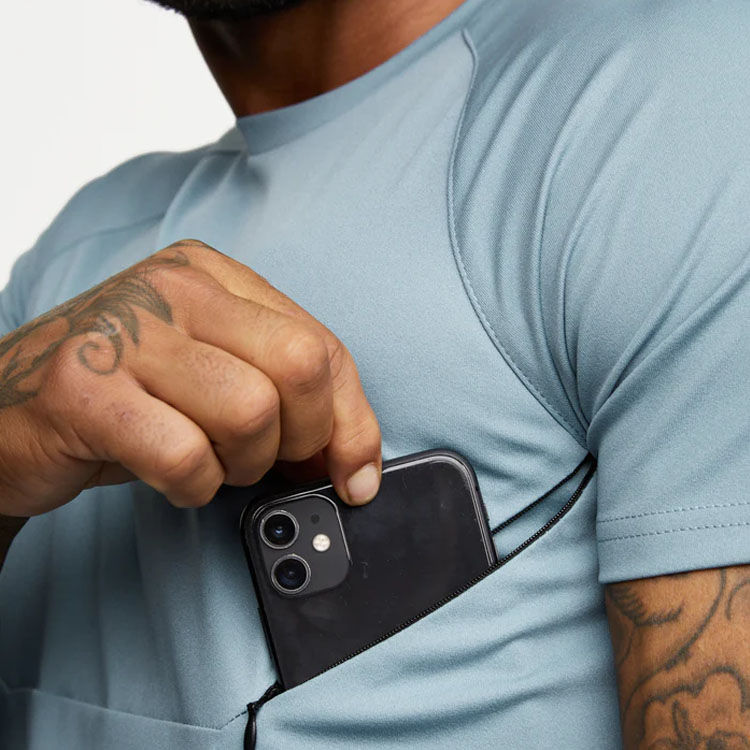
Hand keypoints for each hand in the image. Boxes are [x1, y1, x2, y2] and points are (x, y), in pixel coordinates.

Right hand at [0, 239, 381, 515]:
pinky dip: (193, 487)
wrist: (3, 411)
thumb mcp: (213, 377)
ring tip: (208, 464)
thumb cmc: (123, 398)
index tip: (354, 472)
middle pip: (300, 365)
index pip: (321, 343)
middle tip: (264, 460)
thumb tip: (356, 461)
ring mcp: (127, 331)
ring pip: (250, 411)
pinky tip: (170, 477)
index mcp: (214, 275)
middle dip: (300, 438)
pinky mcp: (84, 388)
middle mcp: (174, 286)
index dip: (351, 419)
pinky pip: (185, 455)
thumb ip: (285, 395)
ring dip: (241, 464)